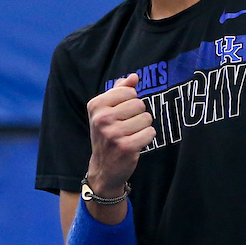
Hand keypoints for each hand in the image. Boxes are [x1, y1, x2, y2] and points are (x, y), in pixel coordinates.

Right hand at [86, 74, 154, 196]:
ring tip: (131, 135)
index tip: (122, 113)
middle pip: (139, 104)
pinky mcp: (126, 147)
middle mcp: (102, 119)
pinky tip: (136, 143)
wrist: (104, 167)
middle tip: (127, 127)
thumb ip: (119, 91)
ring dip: (143, 127)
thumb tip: (134, 77)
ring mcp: (113, 134)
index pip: (129, 91)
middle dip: (138, 115)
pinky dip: (147, 137)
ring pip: (146, 118)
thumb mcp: (107, 111)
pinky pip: (150, 132)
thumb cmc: (108, 134)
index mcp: (95, 106)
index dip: (131, 101)